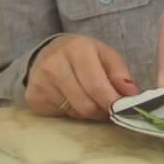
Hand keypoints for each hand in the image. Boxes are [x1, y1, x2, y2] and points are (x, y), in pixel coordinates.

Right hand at [24, 35, 139, 119]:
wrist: (47, 53)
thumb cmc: (81, 54)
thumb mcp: (104, 54)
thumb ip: (119, 72)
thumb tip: (130, 93)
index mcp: (76, 49)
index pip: (96, 85)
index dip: (112, 102)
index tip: (122, 110)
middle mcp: (54, 64)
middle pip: (85, 104)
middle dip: (101, 110)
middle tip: (107, 107)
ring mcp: (40, 82)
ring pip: (74, 112)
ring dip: (87, 112)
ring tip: (89, 99)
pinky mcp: (33, 97)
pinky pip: (61, 115)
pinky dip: (72, 112)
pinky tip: (71, 99)